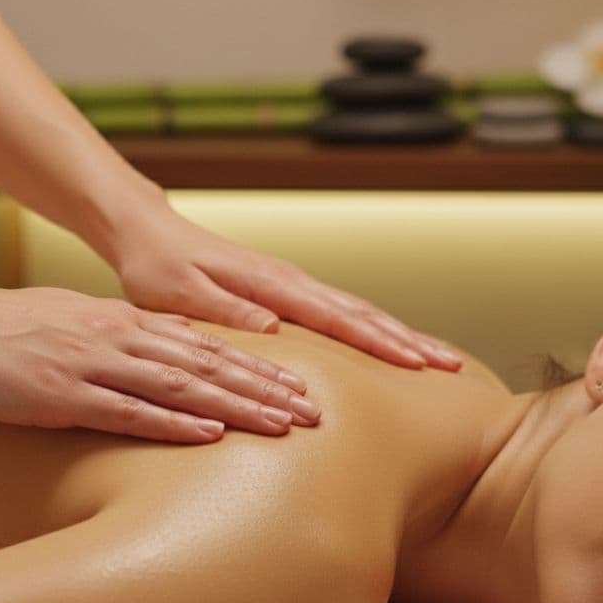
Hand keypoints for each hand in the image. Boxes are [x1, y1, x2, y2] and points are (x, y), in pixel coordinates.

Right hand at [0, 274, 319, 442]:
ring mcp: (92, 364)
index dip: (254, 366)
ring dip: (236, 405)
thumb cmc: (0, 329)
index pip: (203, 345)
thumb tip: (159, 352)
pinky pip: (128, 410)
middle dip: (264, 388)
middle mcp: (117, 338)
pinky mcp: (62, 393)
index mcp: (120, 323)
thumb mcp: (70, 323)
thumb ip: (117, 338)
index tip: (296, 386)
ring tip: (281, 424)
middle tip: (313, 411)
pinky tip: (208, 435)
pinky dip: (173, 423)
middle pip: (206, 364)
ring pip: (181, 385)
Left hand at [111, 211, 462, 370]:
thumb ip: (225, 313)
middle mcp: (290, 282)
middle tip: (453, 367)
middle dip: (409, 339)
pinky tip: (391, 350)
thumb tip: (274, 330)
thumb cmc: (157, 267)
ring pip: (358, 313)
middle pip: (363, 313)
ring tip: (439, 361)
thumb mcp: (179, 295)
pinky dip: (373, 332)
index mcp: (270, 284)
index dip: (379, 342)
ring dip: (399, 336)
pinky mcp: (288, 296)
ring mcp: (292, 287)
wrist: (149, 235)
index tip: (417, 362)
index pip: (336, 317)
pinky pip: (340, 316)